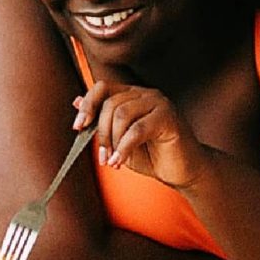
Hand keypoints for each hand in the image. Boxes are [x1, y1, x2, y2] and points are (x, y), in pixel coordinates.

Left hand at [73, 80, 206, 187]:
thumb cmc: (152, 157)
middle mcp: (145, 94)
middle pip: (110, 103)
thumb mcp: (118, 140)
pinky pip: (137, 129)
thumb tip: (75, 101)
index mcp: (132, 95)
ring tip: (114, 161)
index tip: (78, 127)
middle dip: (102, 133)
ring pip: (122, 114)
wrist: (183, 172)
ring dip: (113, 141)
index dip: (87, 104)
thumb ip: (101, 122)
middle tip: (103, 158)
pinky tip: (120, 161)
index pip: (102, 87)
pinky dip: (125, 147)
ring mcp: (159, 102)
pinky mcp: (169, 116)